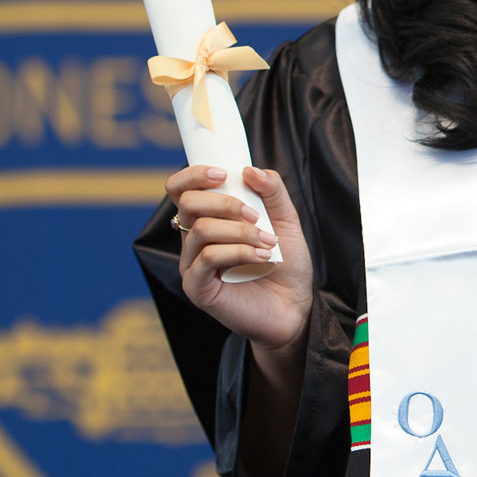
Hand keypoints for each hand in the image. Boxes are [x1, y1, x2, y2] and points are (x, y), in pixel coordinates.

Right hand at [166, 164, 313, 354]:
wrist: (295, 307)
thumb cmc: (286, 264)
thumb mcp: (286, 220)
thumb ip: (272, 191)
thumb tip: (249, 169)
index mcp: (209, 218)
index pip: (181, 188)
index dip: (195, 175)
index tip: (224, 174)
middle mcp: (195, 239)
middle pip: (187, 203)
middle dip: (225, 203)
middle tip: (255, 216)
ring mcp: (192, 264)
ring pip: (201, 230)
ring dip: (240, 231)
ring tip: (267, 242)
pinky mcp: (196, 288)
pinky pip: (207, 258)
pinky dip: (239, 252)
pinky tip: (261, 257)